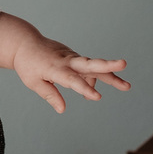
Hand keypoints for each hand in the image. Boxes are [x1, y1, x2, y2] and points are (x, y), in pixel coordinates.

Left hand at [0, 13, 129, 112]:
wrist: (25, 43)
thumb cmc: (28, 65)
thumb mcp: (33, 82)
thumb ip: (49, 95)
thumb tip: (62, 109)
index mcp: (54, 68)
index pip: (72, 80)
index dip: (85, 88)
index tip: (97, 97)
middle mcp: (67, 61)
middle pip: (89, 63)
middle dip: (107, 65)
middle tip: (123, 64)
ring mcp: (73, 58)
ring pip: (94, 66)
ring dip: (111, 74)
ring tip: (127, 86)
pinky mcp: (76, 57)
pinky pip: (87, 69)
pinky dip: (92, 80)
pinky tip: (90, 92)